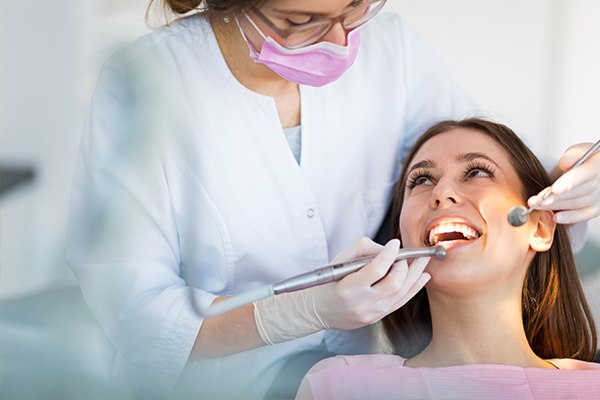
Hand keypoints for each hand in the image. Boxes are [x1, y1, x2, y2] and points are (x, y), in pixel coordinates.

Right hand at [313, 237, 430, 329]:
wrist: (320, 309)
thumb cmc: (329, 282)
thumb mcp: (339, 260)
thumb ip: (363, 249)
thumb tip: (387, 249)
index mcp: (349, 288)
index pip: (376, 270)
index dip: (389, 255)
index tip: (394, 243)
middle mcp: (362, 303)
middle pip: (394, 283)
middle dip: (406, 265)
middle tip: (409, 254)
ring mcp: (372, 313)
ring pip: (401, 293)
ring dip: (415, 274)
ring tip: (423, 261)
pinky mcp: (378, 317)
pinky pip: (401, 301)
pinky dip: (414, 287)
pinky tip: (422, 277)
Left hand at [530, 142, 599, 223]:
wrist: (596, 169)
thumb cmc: (586, 159)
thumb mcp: (580, 151)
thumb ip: (572, 156)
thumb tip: (565, 162)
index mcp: (598, 166)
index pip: (584, 175)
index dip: (569, 183)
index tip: (554, 189)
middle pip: (578, 192)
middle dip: (555, 197)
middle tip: (537, 200)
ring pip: (578, 204)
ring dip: (556, 206)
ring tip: (538, 205)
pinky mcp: (597, 207)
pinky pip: (584, 215)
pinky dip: (570, 217)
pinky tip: (556, 217)